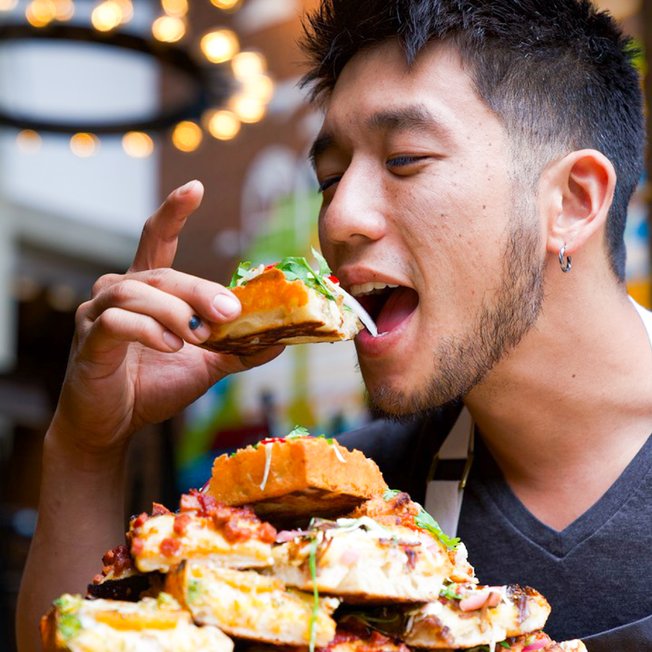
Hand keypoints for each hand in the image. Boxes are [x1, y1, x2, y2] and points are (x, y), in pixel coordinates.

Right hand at [51, 180, 281, 455]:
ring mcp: (98, 314)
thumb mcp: (207, 365)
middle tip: (229, 313)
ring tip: (198, 336)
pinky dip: (149, 330)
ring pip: (137, 292)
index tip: (196, 188)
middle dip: (200, 290)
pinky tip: (171, 345)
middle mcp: (118, 291)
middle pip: (163, 272)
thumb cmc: (153, 386)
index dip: (173, 212)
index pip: (156, 239)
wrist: (112, 425)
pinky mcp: (90, 340)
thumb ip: (239, 348)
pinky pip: (118, 322)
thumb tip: (282, 337)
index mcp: (148, 290)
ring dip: (176, 312)